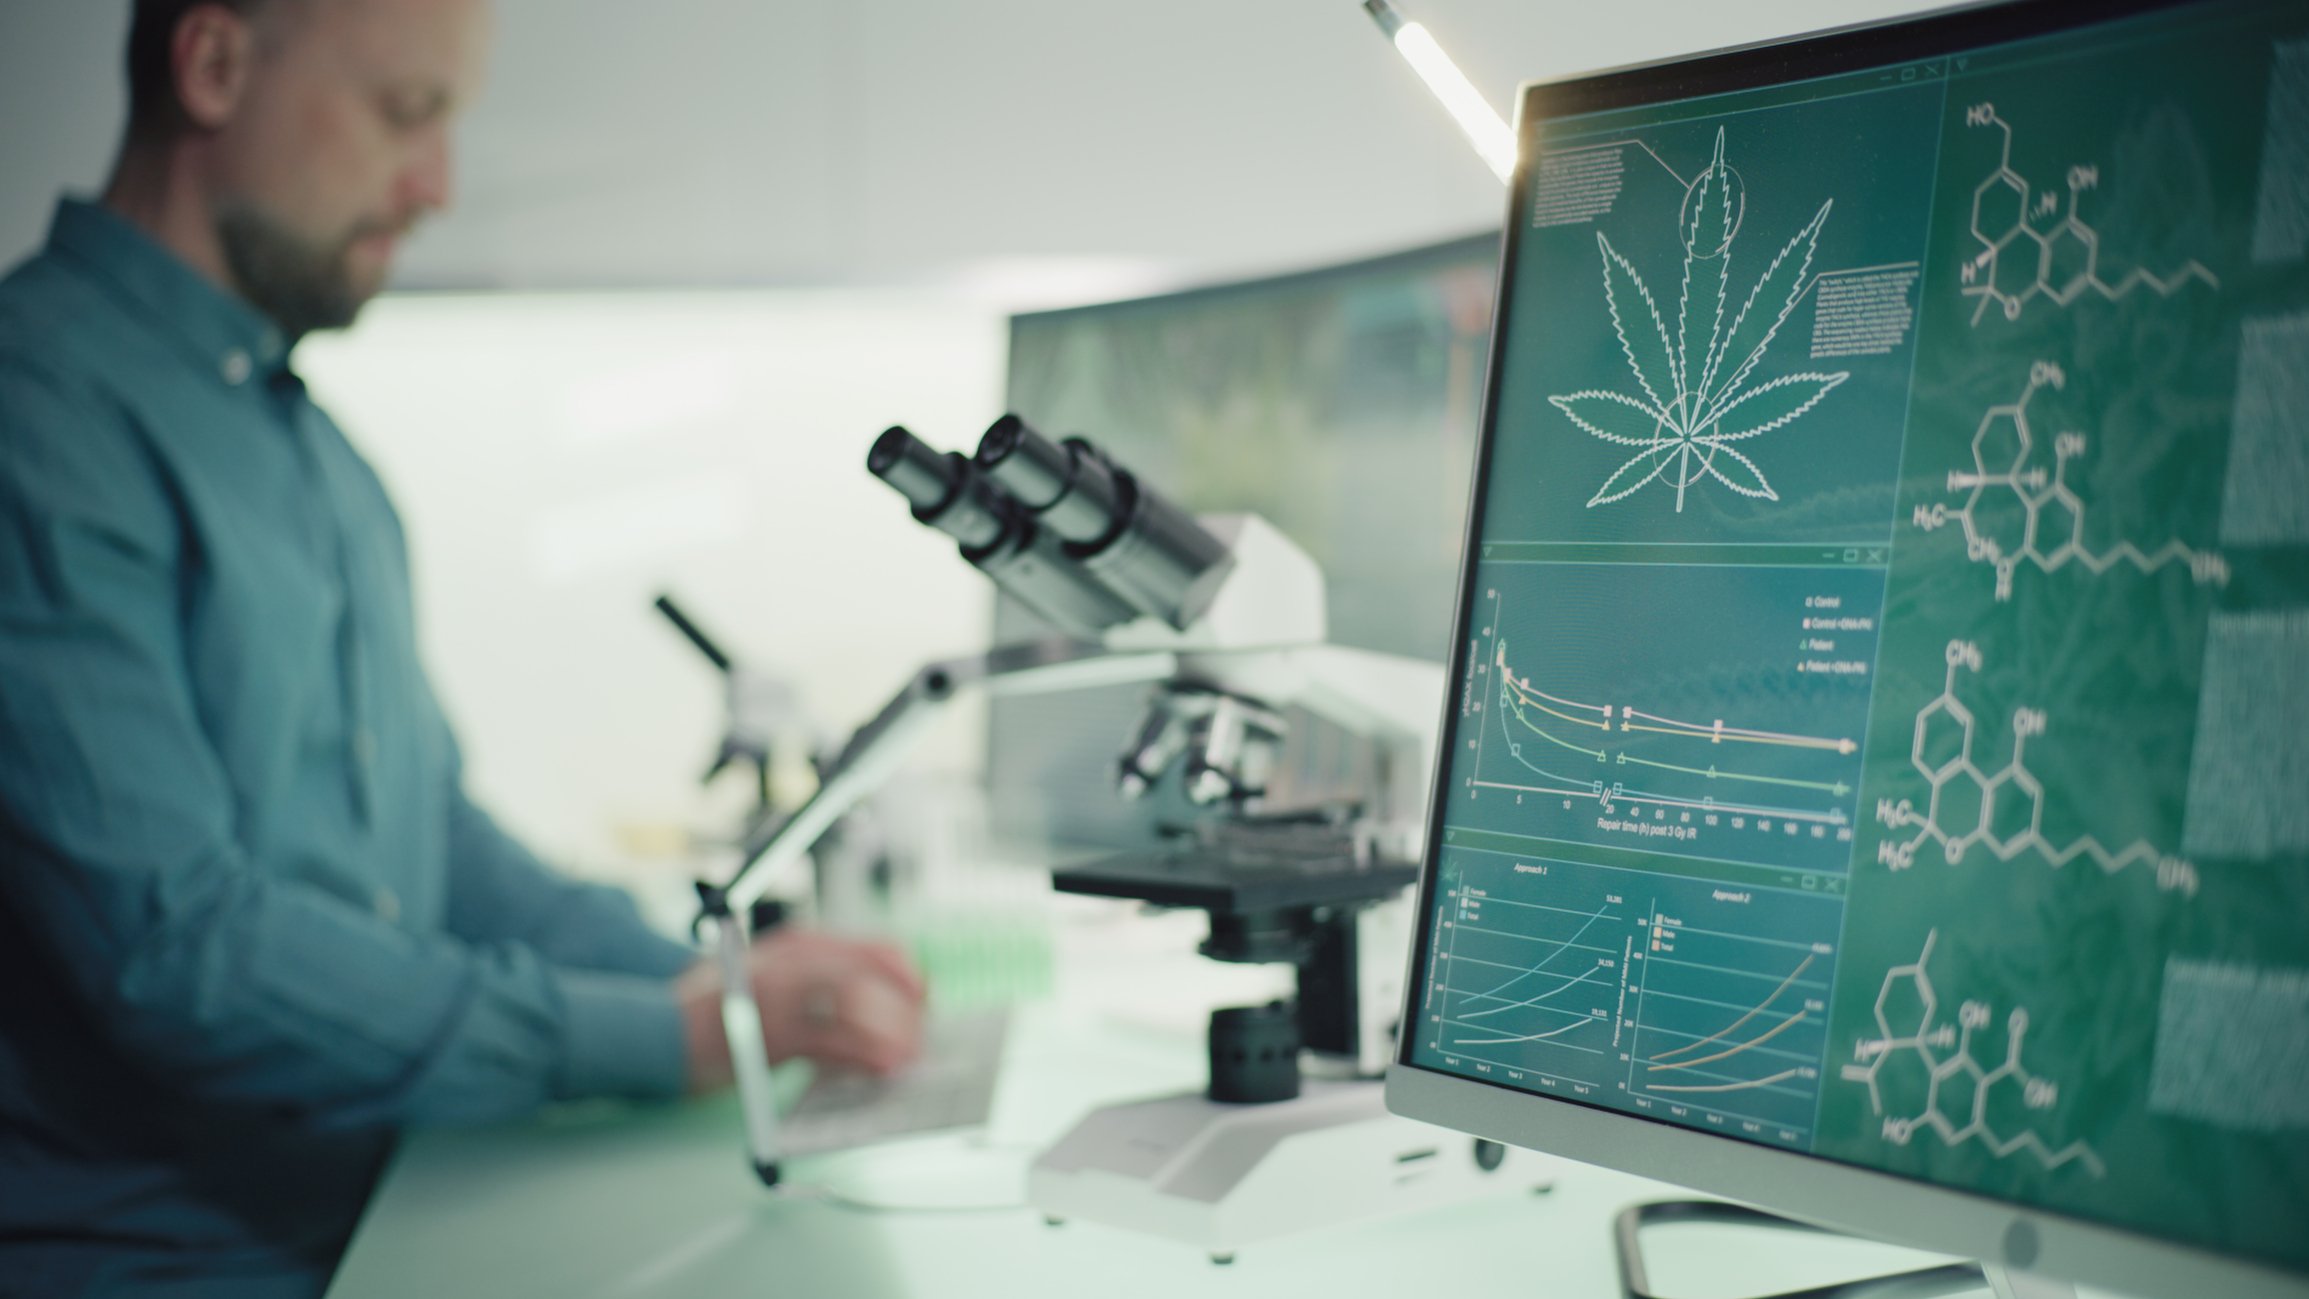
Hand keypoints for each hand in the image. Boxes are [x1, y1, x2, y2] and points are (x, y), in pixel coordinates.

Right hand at [676, 928, 926, 1095]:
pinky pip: (832, 1043)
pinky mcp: (771, 1033)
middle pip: (874, 976)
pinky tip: (879, 1070)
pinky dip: (864, 1057)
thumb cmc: (721, 1010)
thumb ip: (821, 984)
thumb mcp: (775, 978)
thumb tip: (882, 1010)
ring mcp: (783, 994)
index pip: (877, 950)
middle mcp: (795, 961)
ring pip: (859, 1006)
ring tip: (906, 1059)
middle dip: (908, 1011)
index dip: (910, 979)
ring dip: (892, 1035)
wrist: (657, 1030)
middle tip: (919, 1040)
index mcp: (801, 945)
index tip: (923, 1005)